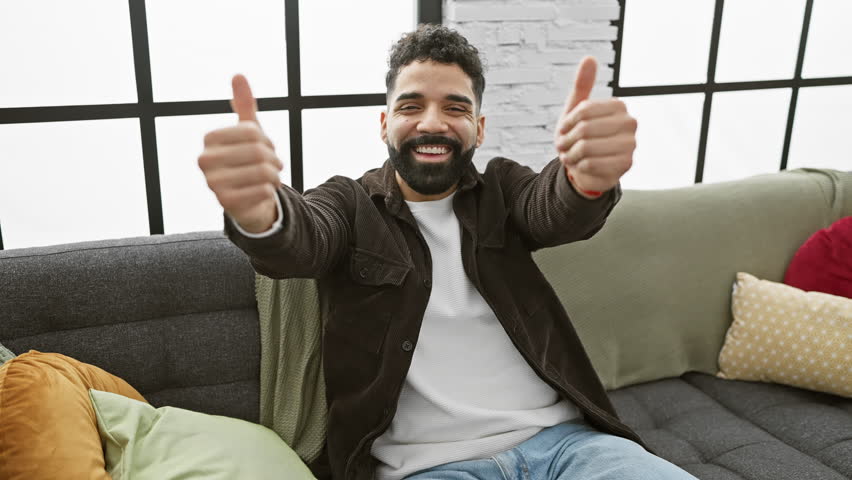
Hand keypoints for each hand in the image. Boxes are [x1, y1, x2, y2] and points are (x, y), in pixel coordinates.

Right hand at [198, 74, 282, 232]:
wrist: (246, 200)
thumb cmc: (247, 162)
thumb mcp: (248, 133)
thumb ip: (244, 105)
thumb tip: (238, 75)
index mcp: (209, 138)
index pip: (251, 131)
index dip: (267, 140)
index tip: (267, 148)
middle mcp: (204, 160)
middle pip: (257, 151)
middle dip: (273, 159)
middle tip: (274, 166)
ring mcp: (212, 183)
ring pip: (262, 171)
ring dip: (275, 176)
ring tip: (272, 178)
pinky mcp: (225, 203)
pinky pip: (262, 191)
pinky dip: (270, 191)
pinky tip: (264, 192)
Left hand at [553, 56, 635, 196]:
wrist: (588, 168)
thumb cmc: (581, 137)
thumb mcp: (576, 110)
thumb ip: (582, 84)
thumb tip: (589, 58)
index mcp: (619, 106)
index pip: (584, 110)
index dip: (567, 122)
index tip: (563, 130)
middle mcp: (630, 123)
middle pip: (584, 129)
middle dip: (567, 140)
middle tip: (564, 146)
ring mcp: (631, 144)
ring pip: (586, 147)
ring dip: (571, 154)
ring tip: (571, 156)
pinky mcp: (626, 164)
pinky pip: (592, 163)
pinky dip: (579, 166)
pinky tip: (580, 166)